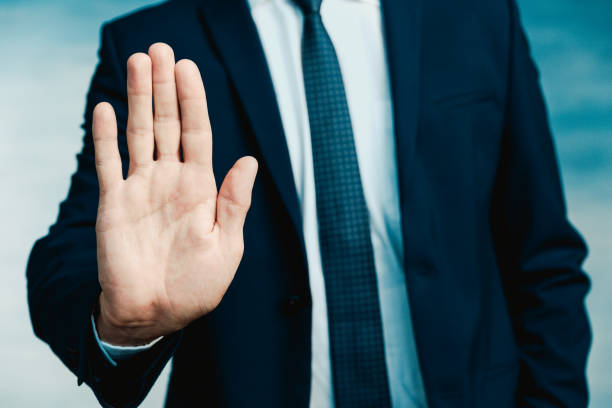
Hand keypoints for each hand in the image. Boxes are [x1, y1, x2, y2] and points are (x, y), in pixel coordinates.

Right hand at [92, 43, 257, 344]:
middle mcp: (170, 180)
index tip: (188, 68)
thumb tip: (249, 161)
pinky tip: (106, 108)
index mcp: (201, 188)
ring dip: (138, 99)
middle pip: (167, 124)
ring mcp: (141, 188)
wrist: (156, 314)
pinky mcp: (113, 203)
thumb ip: (234, 204)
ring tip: (138, 62)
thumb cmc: (196, 286)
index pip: (197, 133)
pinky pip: (107, 163)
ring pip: (139, 134)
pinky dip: (104, 137)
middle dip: (165, 88)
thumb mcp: (226, 246)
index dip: (193, 101)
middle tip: (160, 50)